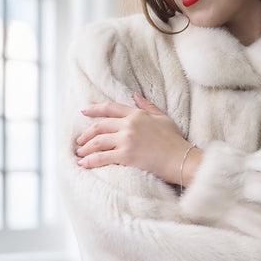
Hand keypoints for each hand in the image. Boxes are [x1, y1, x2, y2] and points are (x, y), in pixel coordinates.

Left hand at [76, 93, 201, 186]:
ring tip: (80, 154)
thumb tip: (135, 96)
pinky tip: (83, 164)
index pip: (110, 108)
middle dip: (86, 134)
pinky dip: (90, 161)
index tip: (84, 111)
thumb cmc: (175, 141)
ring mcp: (126, 140)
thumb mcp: (162, 118)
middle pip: (99, 126)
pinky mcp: (125, 156)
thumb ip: (147, 106)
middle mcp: (129, 125)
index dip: (94, 109)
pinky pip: (102, 157)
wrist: (181, 160)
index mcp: (137, 114)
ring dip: (85, 148)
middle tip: (79, 141)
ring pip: (97, 142)